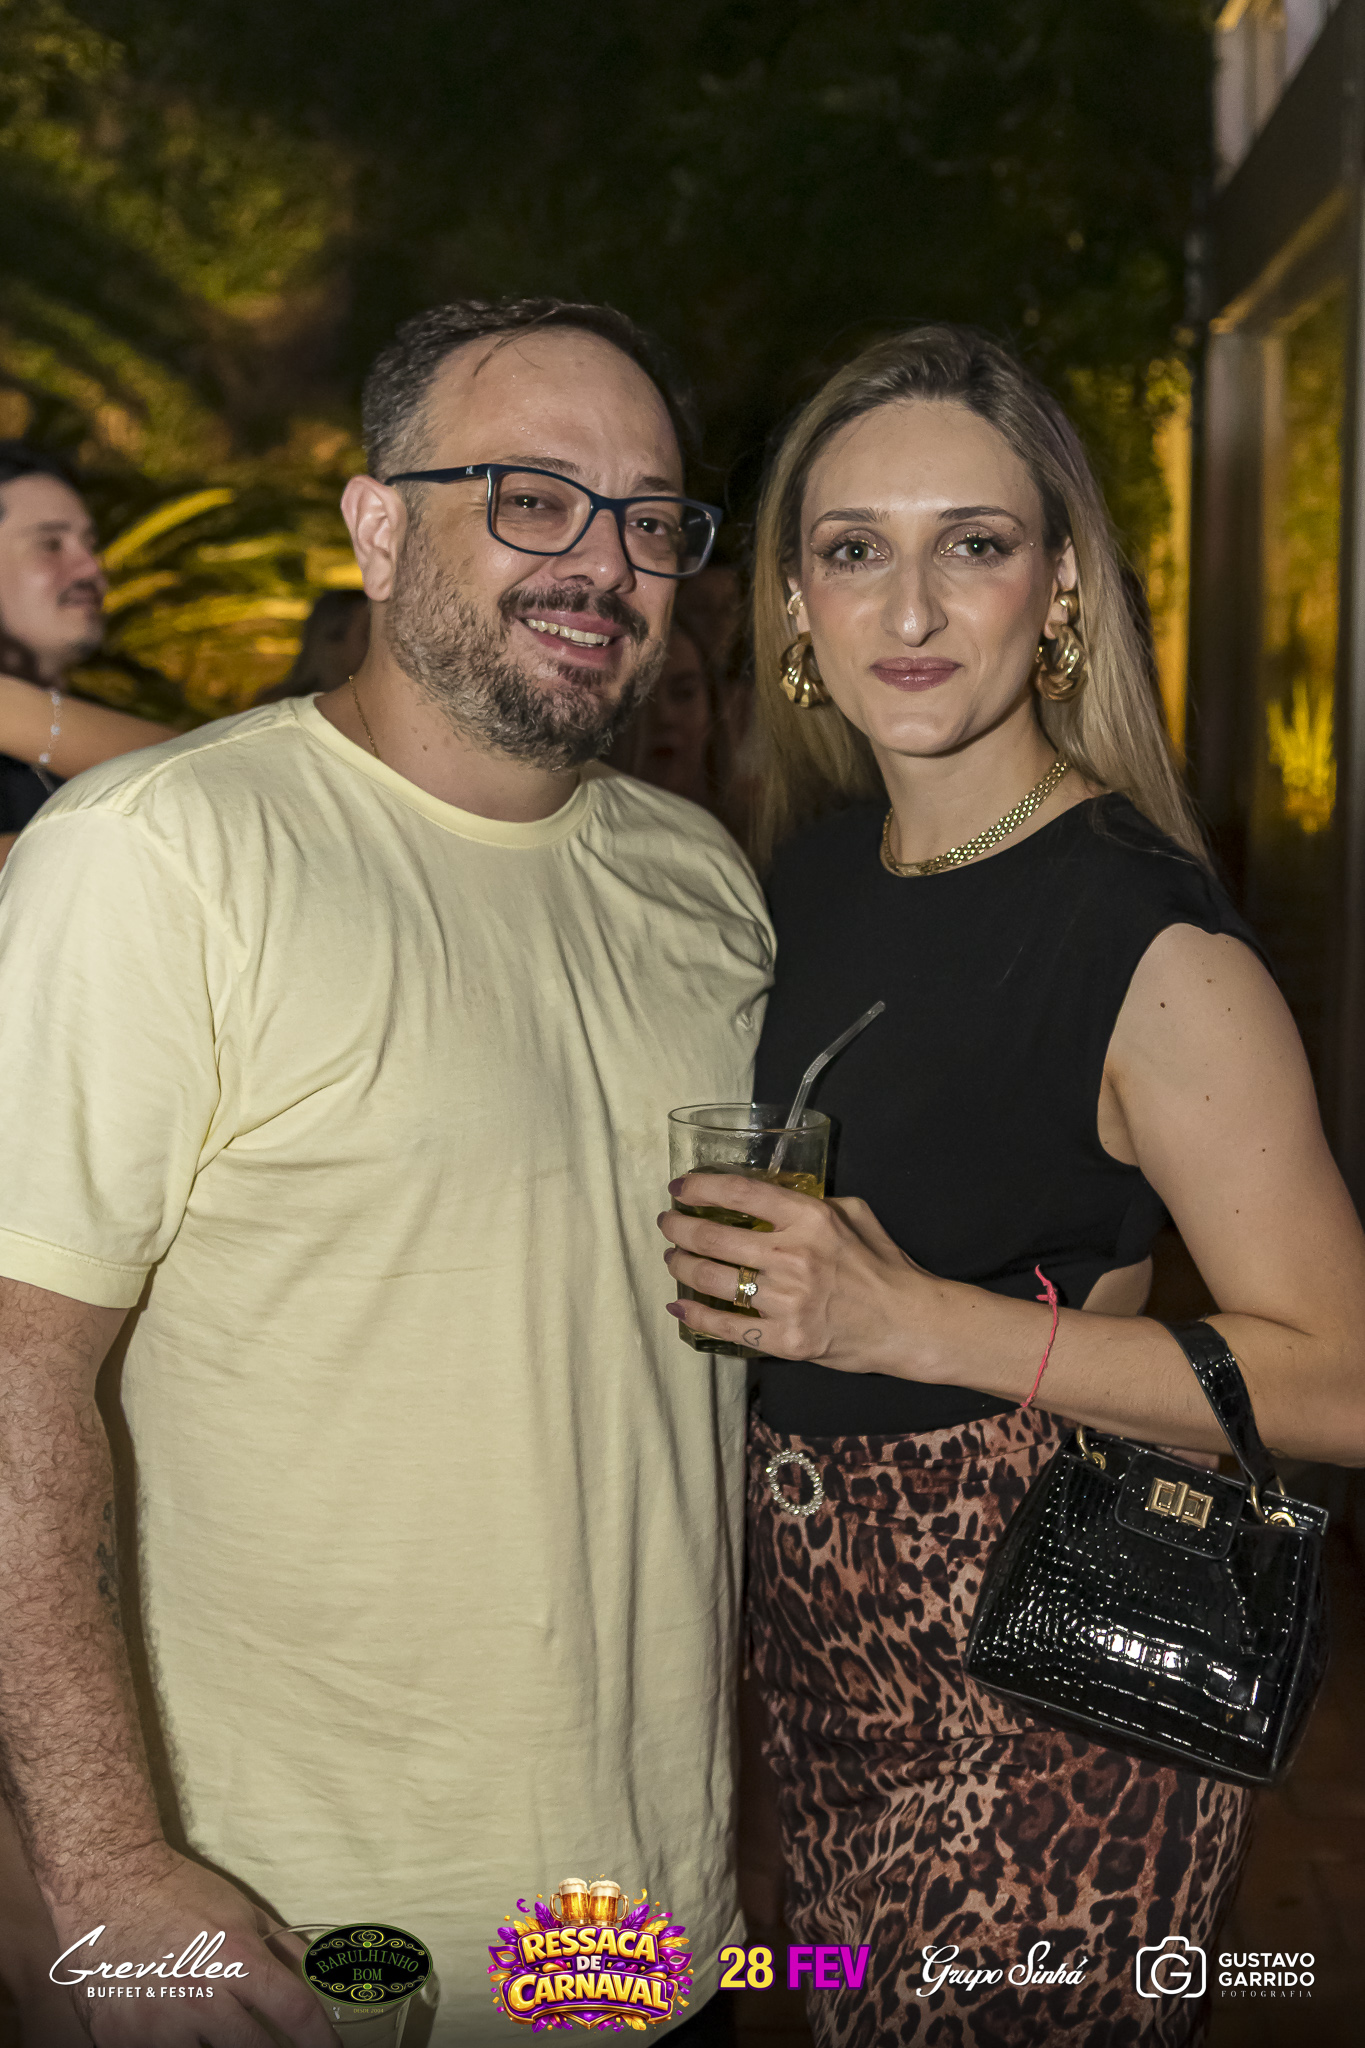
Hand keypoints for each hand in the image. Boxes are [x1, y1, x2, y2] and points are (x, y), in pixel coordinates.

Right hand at [50, 1843, 338, 2045]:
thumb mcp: (242, 1911)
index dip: (320, 2041)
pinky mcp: (121, 2043)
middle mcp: (201, 1996)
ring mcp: (158, 2027)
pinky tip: (183, 2037)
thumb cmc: (180, 1894)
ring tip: (221, 2036)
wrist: (108, 1888)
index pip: (294, 2012)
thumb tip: (318, 1977)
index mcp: (236, 1959)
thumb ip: (283, 1948)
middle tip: (276, 2047)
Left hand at [659, 1173, 922, 1372]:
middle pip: (714, 1237)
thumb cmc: (882, 1265)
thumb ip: (811, 1201)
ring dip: (681, 1267)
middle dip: (679, 1228)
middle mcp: (793, 1256)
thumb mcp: (854, 1213)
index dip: (701, 1187)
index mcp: (810, 1218)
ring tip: (672, 1259)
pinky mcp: (785, 1339)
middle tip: (668, 1224)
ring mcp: (787, 1301)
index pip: (740, 1194)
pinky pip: (726, 1327)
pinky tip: (679, 1308)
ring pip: (712, 1280)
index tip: (680, 1187)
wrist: (907, 1323)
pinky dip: (696, 1317)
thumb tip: (770, 1196)